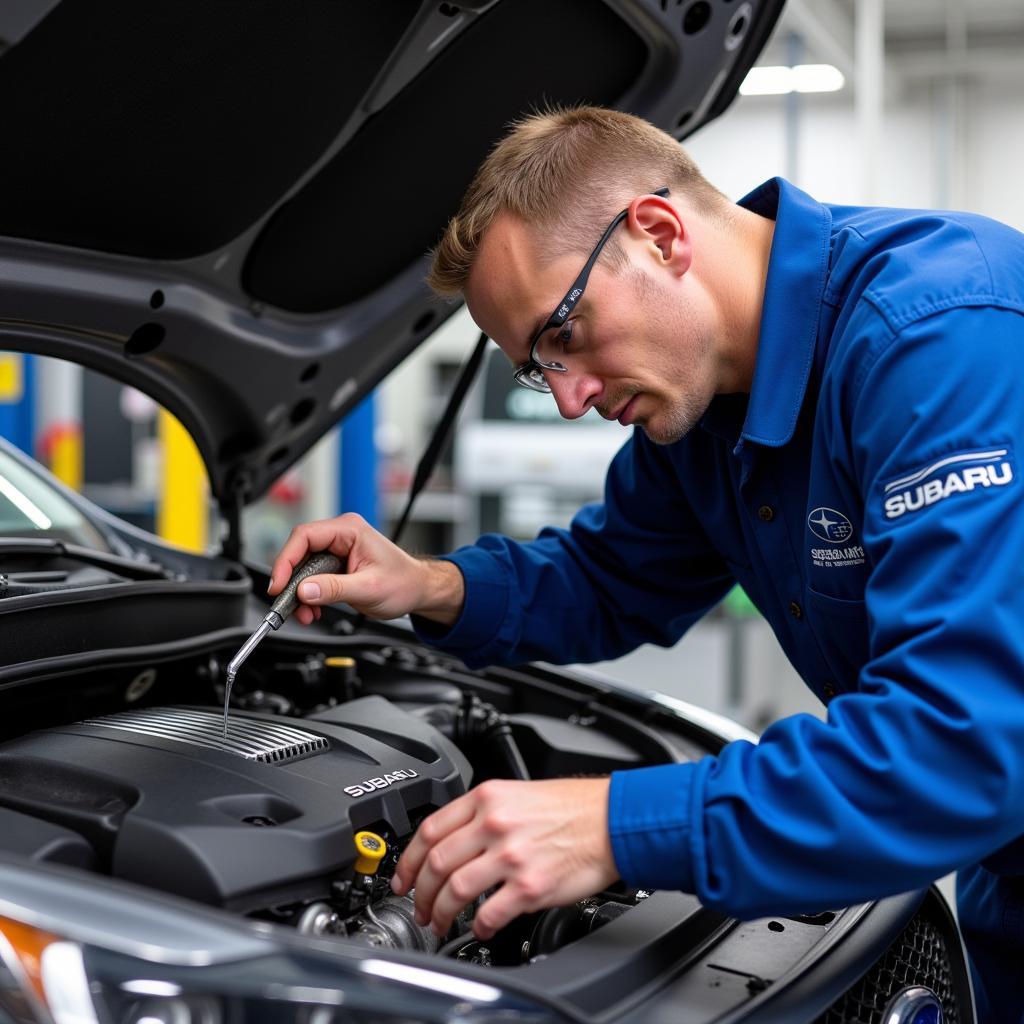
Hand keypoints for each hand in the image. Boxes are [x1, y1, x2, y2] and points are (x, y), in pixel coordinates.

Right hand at [267, 513, 463, 625]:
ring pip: (303, 569)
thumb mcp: (369, 589)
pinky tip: (314, 610)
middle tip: (290, 606)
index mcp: (350, 530)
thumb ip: (335, 589)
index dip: (286, 560)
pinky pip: (312, 578)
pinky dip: (309, 596)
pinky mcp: (336, 566)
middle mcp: (341, 536)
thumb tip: (304, 591)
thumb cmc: (404, 582)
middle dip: (292, 583)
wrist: (418, 590)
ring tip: (307, 614)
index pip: (304, 536)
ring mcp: (338, 550)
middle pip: (300, 553)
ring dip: (300, 594)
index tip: (279, 585)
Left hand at [391, 777, 617, 940]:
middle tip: (420, 907)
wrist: (612, 819)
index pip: (430, 829)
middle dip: (420, 893)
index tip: (403, 878)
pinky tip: (479, 929)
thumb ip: (483, 812)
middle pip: (437, 863)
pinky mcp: (530, 885)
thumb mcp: (517, 792)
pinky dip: (478, 927)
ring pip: (455, 889)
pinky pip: (490, 913)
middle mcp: (495, 823)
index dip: (409, 860)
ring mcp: (511, 855)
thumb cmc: (572, 808)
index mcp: (488, 798)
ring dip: (441, 913)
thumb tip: (452, 840)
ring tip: (440, 923)